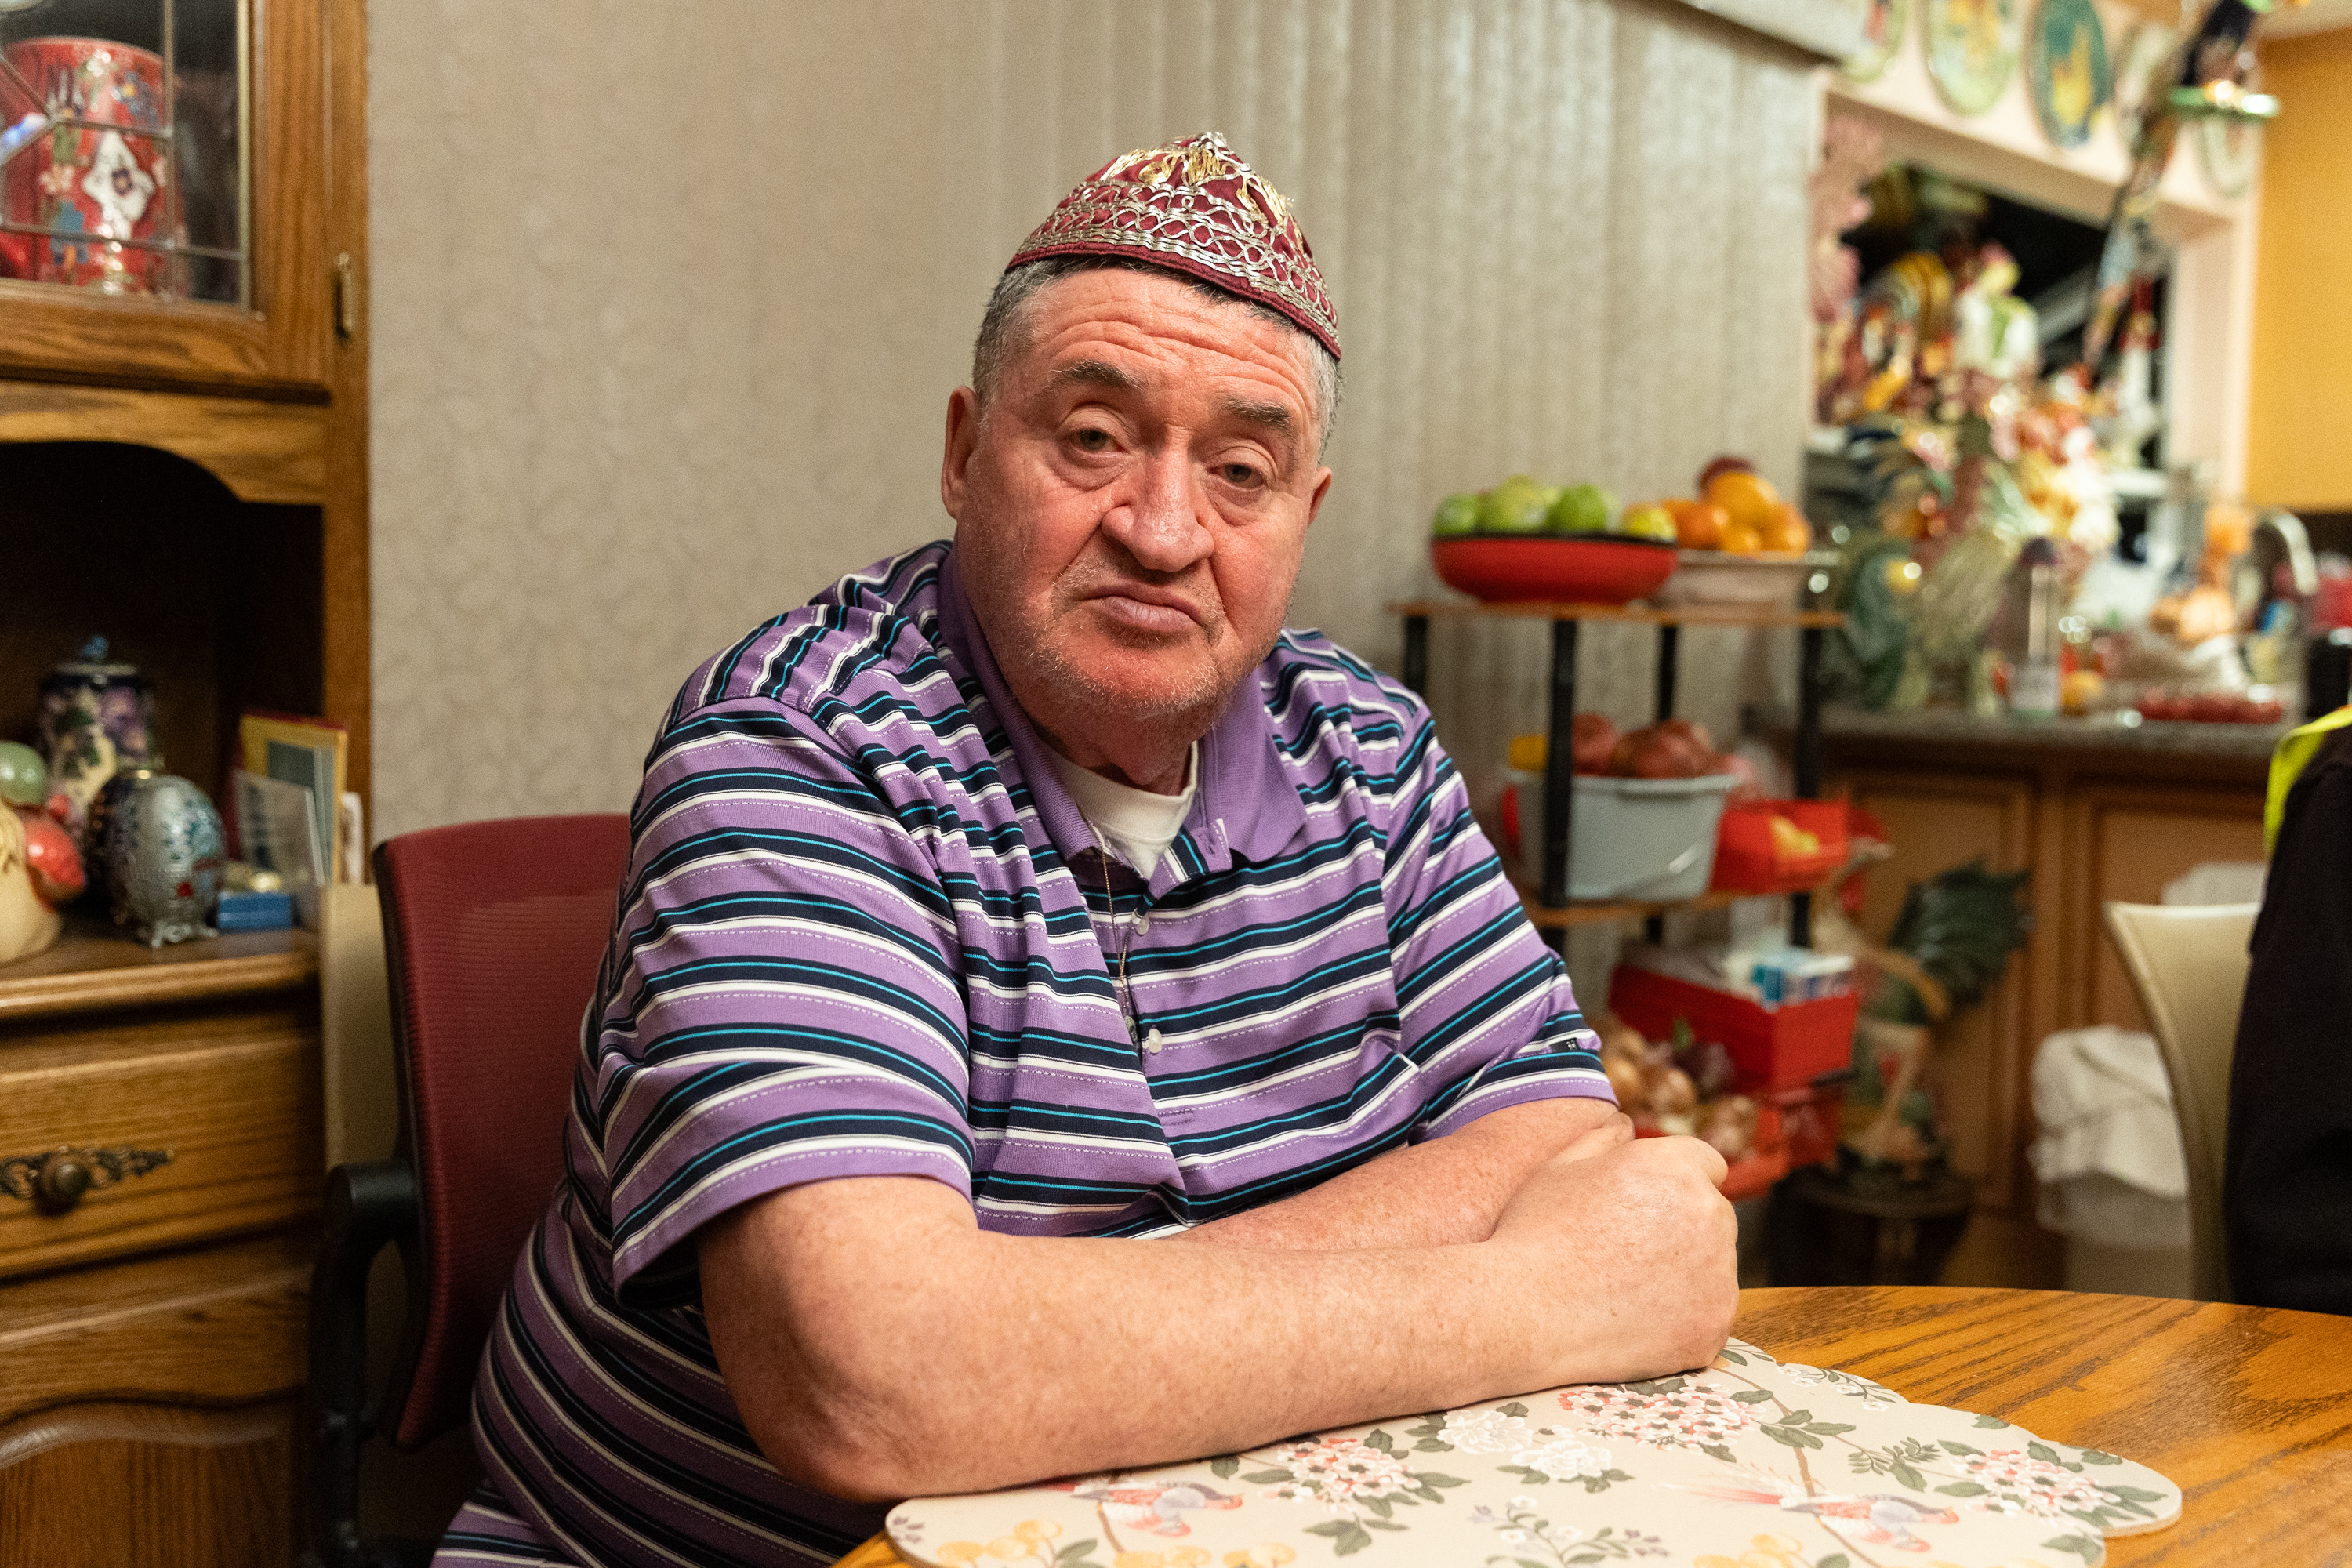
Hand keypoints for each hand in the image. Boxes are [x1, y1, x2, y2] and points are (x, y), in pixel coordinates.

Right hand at [1490, 1131, 1738, 1385]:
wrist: (1523, 1313)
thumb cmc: (1534, 1234)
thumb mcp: (1560, 1168)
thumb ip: (1603, 1140)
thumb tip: (1625, 1126)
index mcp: (1675, 1167)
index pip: (1706, 1164)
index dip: (1674, 1184)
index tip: (1643, 1210)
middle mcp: (1709, 1214)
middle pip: (1712, 1216)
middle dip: (1682, 1228)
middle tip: (1624, 1252)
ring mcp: (1718, 1275)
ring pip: (1714, 1267)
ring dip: (1685, 1274)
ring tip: (1623, 1289)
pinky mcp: (1714, 1325)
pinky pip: (1708, 1315)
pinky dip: (1682, 1320)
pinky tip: (1633, 1321)